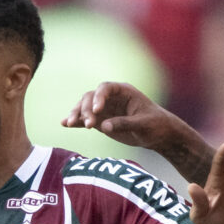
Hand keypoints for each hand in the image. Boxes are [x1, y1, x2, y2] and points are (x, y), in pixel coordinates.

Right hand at [62, 82, 179, 149]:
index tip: (97, 111)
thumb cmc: (156, 125)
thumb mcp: (144, 124)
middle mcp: (111, 98)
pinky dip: (76, 121)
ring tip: (70, 124)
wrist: (159, 135)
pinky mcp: (100, 122)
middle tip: (89, 126)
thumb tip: (104, 126)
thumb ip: (125, 124)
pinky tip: (65, 124)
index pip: (105, 88)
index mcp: (123, 91)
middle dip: (86, 109)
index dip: (98, 97)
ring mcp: (104, 110)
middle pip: (90, 97)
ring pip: (84, 107)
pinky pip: (85, 120)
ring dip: (77, 114)